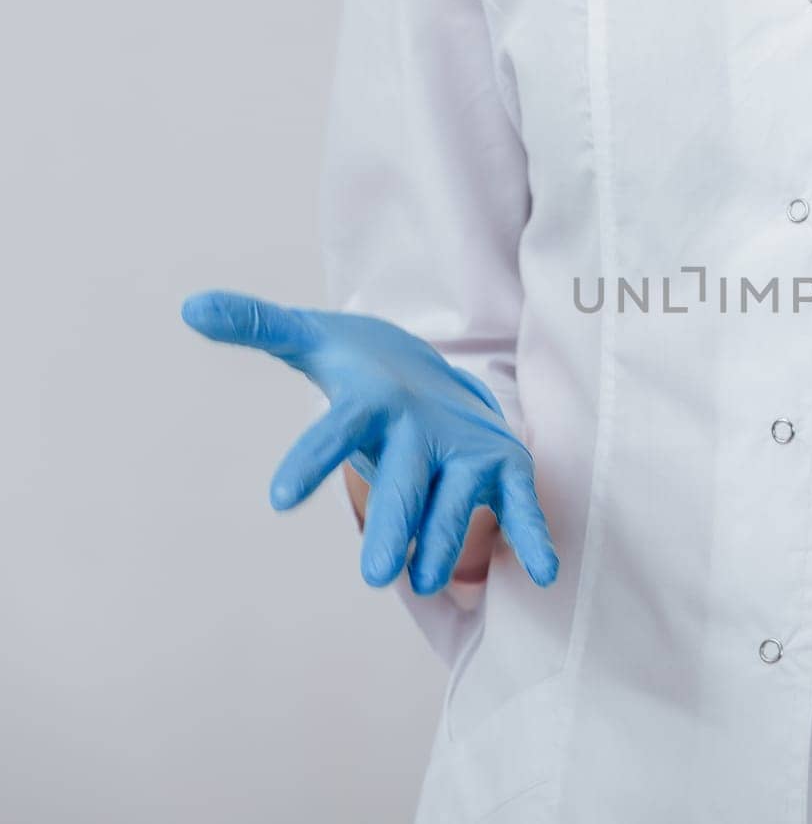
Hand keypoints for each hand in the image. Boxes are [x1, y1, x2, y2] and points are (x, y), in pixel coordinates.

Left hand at [182, 290, 557, 592]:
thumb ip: (258, 327)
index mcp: (373, 398)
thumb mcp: (313, 344)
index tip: (279, 499)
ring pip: (456, 502)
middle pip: (406, 480)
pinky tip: (542, 573)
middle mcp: (424, 422)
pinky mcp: (502, 466)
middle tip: (374, 575)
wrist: (436, 363)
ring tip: (418, 585)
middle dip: (394, 526)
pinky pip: (519, 503)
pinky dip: (534, 534)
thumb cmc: (363, 368)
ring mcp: (468, 445)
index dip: (311, 462)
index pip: (337, 428)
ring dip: (443, 545)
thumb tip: (191, 306)